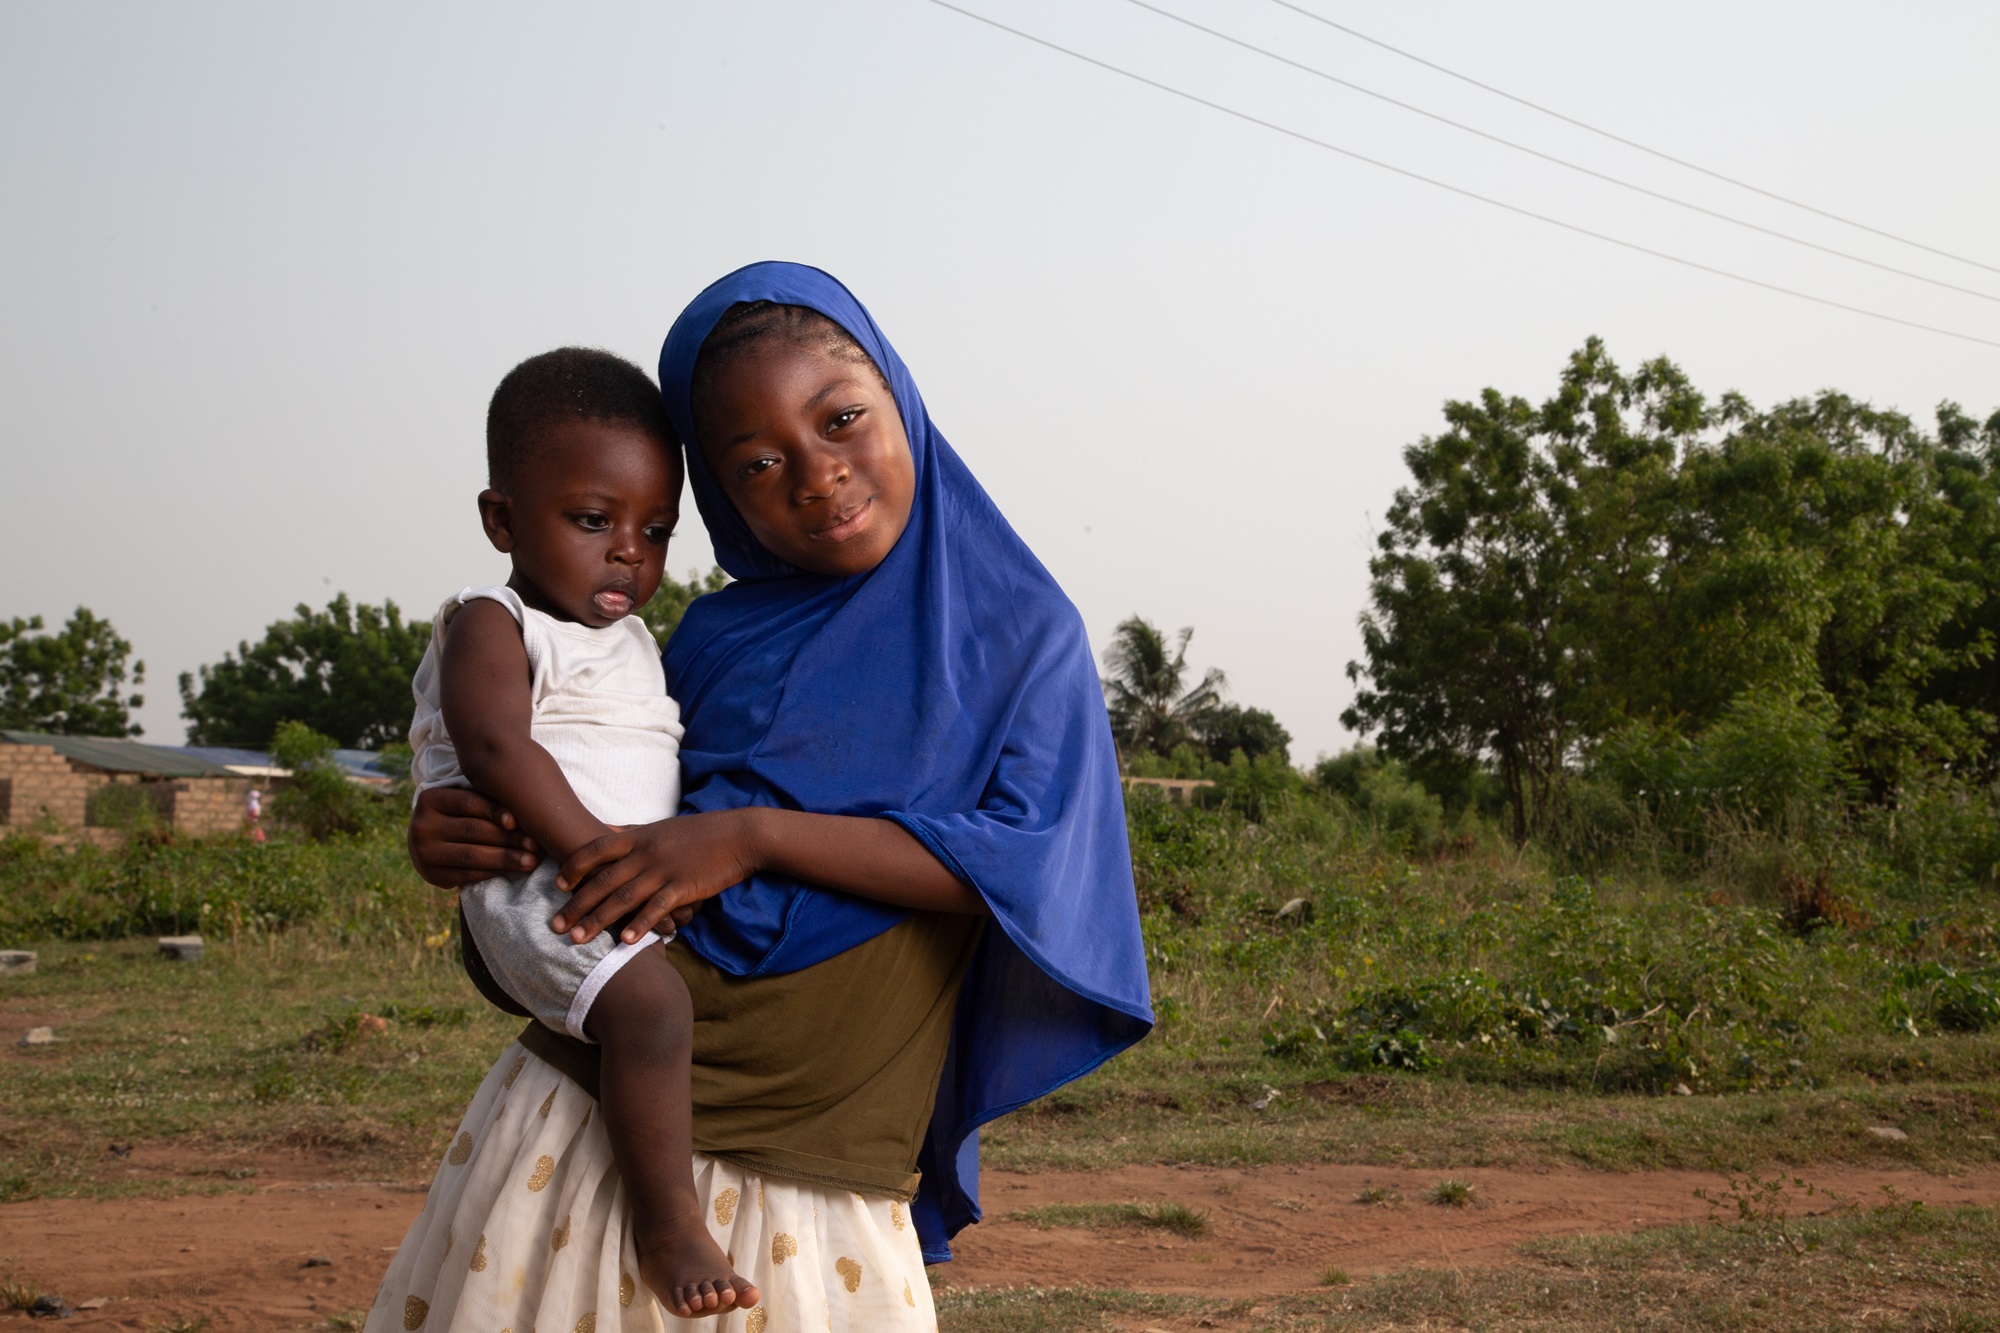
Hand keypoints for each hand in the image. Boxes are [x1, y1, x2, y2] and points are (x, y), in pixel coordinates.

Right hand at [408, 787, 540, 887]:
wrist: (427, 842)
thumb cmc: (456, 815)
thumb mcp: (463, 801)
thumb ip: (485, 802)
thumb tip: (518, 819)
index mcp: (430, 799)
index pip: (469, 803)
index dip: (495, 811)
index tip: (517, 822)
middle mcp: (422, 826)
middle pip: (473, 830)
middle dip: (508, 838)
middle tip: (535, 845)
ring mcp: (424, 853)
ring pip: (472, 856)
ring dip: (505, 859)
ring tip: (530, 861)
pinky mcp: (432, 875)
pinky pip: (467, 874)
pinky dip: (492, 872)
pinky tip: (512, 870)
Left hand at [552, 810, 758, 943]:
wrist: (739, 835)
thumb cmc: (700, 832)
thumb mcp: (660, 827)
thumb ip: (630, 831)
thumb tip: (604, 829)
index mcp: (639, 836)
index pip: (596, 849)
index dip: (574, 867)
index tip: (558, 885)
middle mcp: (646, 853)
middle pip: (602, 881)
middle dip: (576, 905)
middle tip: (555, 927)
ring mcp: (664, 870)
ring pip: (623, 898)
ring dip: (597, 921)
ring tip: (577, 940)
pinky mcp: (684, 887)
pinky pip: (656, 909)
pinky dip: (639, 925)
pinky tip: (625, 941)